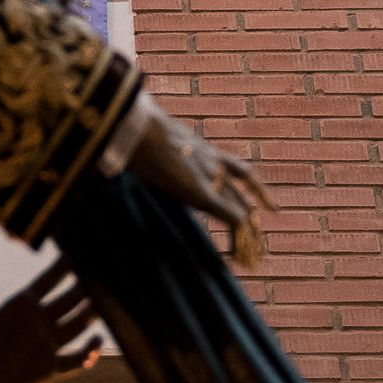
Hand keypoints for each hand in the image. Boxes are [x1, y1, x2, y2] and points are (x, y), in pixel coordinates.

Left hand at [0, 252, 98, 382]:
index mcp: (20, 306)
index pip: (48, 281)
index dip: (63, 266)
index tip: (79, 248)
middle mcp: (37, 323)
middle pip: (70, 299)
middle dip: (86, 285)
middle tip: (104, 270)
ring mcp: (44, 346)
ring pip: (77, 326)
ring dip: (91, 315)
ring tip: (107, 303)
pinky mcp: (45, 371)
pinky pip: (74, 362)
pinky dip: (87, 355)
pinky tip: (95, 345)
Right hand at [123, 98, 273, 267]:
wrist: (135, 125)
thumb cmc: (130, 130)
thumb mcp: (145, 139)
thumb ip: (143, 150)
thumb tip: (117, 155)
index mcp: (202, 148)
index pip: (239, 170)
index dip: (253, 189)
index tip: (265, 205)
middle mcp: (213, 162)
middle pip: (245, 192)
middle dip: (254, 217)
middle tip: (260, 239)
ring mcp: (210, 177)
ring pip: (243, 209)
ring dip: (250, 235)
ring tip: (255, 256)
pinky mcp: (203, 194)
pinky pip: (231, 219)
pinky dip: (237, 239)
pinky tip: (239, 258)